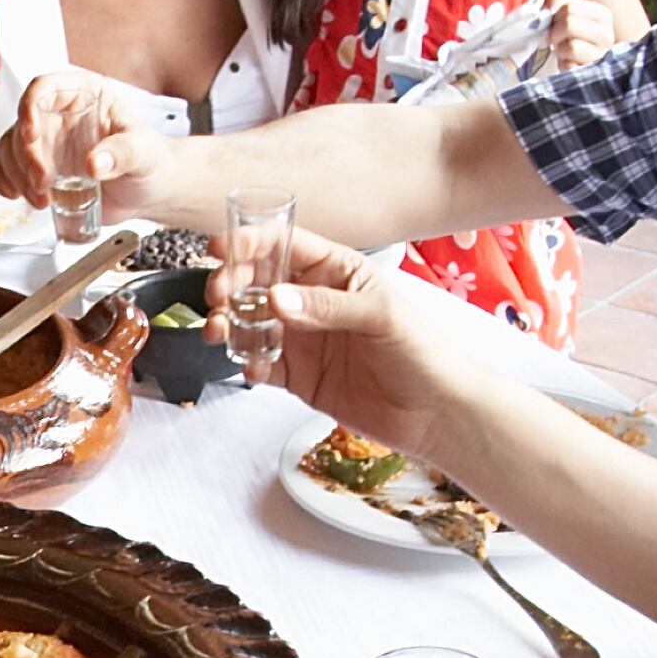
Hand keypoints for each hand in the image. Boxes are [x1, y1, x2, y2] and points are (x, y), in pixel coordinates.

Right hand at [0, 71, 168, 209]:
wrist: (150, 192)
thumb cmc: (152, 161)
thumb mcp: (145, 153)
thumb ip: (123, 153)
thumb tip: (95, 162)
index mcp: (85, 94)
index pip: (45, 88)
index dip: (30, 109)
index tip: (32, 137)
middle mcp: (59, 114)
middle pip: (21, 123)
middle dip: (25, 158)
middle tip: (43, 183)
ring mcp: (45, 141)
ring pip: (8, 148)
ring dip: (16, 176)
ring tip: (42, 198)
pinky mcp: (35, 167)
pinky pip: (0, 165)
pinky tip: (15, 194)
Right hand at [227, 225, 485, 461]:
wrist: (437, 415)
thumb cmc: (424, 353)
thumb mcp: (380, 316)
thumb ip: (326, 306)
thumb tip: (276, 297)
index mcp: (338, 271)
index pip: (287, 246)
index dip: (252, 242)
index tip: (223, 248)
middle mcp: (315, 301)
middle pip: (259, 282)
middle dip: (232, 284)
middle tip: (219, 295)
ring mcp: (305, 338)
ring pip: (252, 322)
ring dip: (230, 322)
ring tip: (220, 330)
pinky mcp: (299, 376)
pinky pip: (261, 364)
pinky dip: (247, 362)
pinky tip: (250, 365)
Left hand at [543, 0, 632, 69]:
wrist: (575, 63)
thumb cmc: (569, 35)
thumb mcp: (564, 13)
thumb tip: (549, 0)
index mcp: (602, 15)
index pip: (570, 6)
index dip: (555, 14)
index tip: (556, 21)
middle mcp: (607, 35)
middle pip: (569, 24)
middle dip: (555, 32)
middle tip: (556, 38)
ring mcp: (602, 56)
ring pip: (570, 46)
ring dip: (559, 49)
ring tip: (564, 50)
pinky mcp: (592, 72)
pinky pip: (569, 65)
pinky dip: (563, 63)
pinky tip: (569, 62)